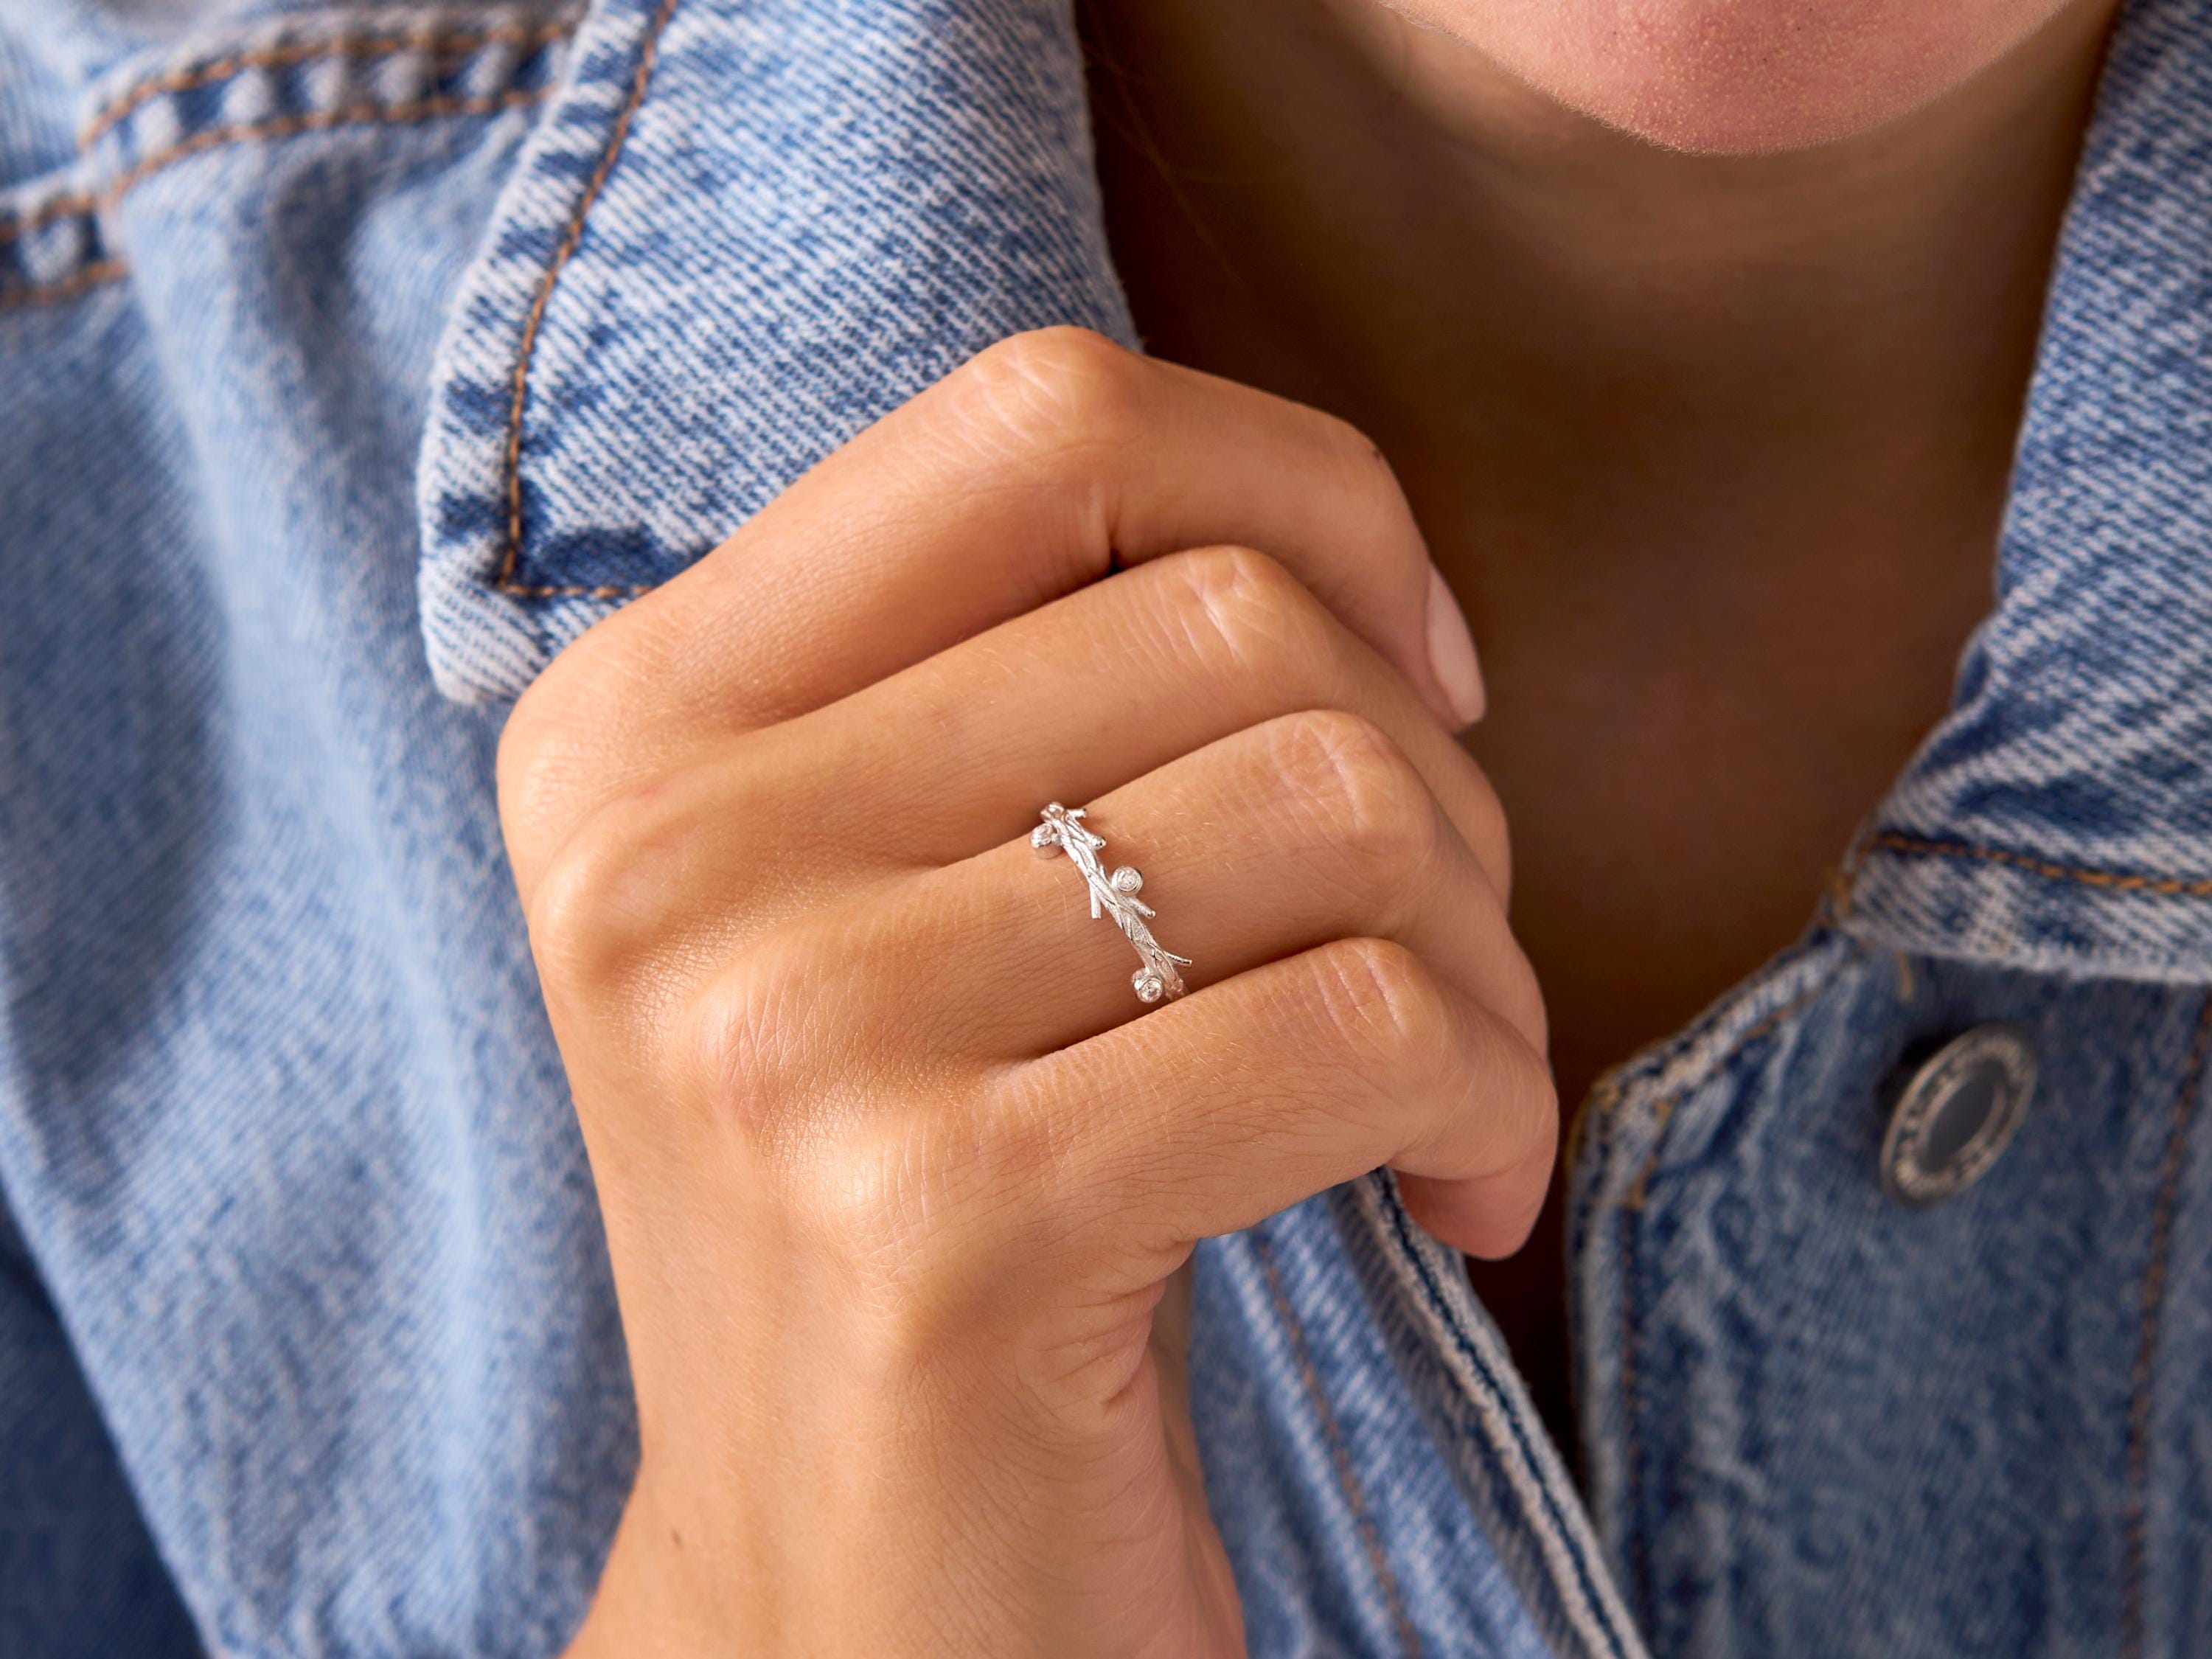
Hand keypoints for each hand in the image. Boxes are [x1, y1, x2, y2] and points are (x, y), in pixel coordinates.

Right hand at [498, 329, 1554, 1657]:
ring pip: (1329, 805)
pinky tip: (1457, 1194)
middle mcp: (669, 848)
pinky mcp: (942, 1219)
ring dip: (1479, 953)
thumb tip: (1333, 538)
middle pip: (1230, 615)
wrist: (846, 1596)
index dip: (1300, 491)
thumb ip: (1023, 678)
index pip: (1043, 418)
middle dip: (1433, 773)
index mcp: (645, 721)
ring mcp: (786, 1031)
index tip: (1412, 663)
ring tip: (1448, 1076)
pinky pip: (1363, 1025)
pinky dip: (1491, 1095)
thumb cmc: (920, 1216)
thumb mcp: (883, 906)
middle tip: (1434, 938)